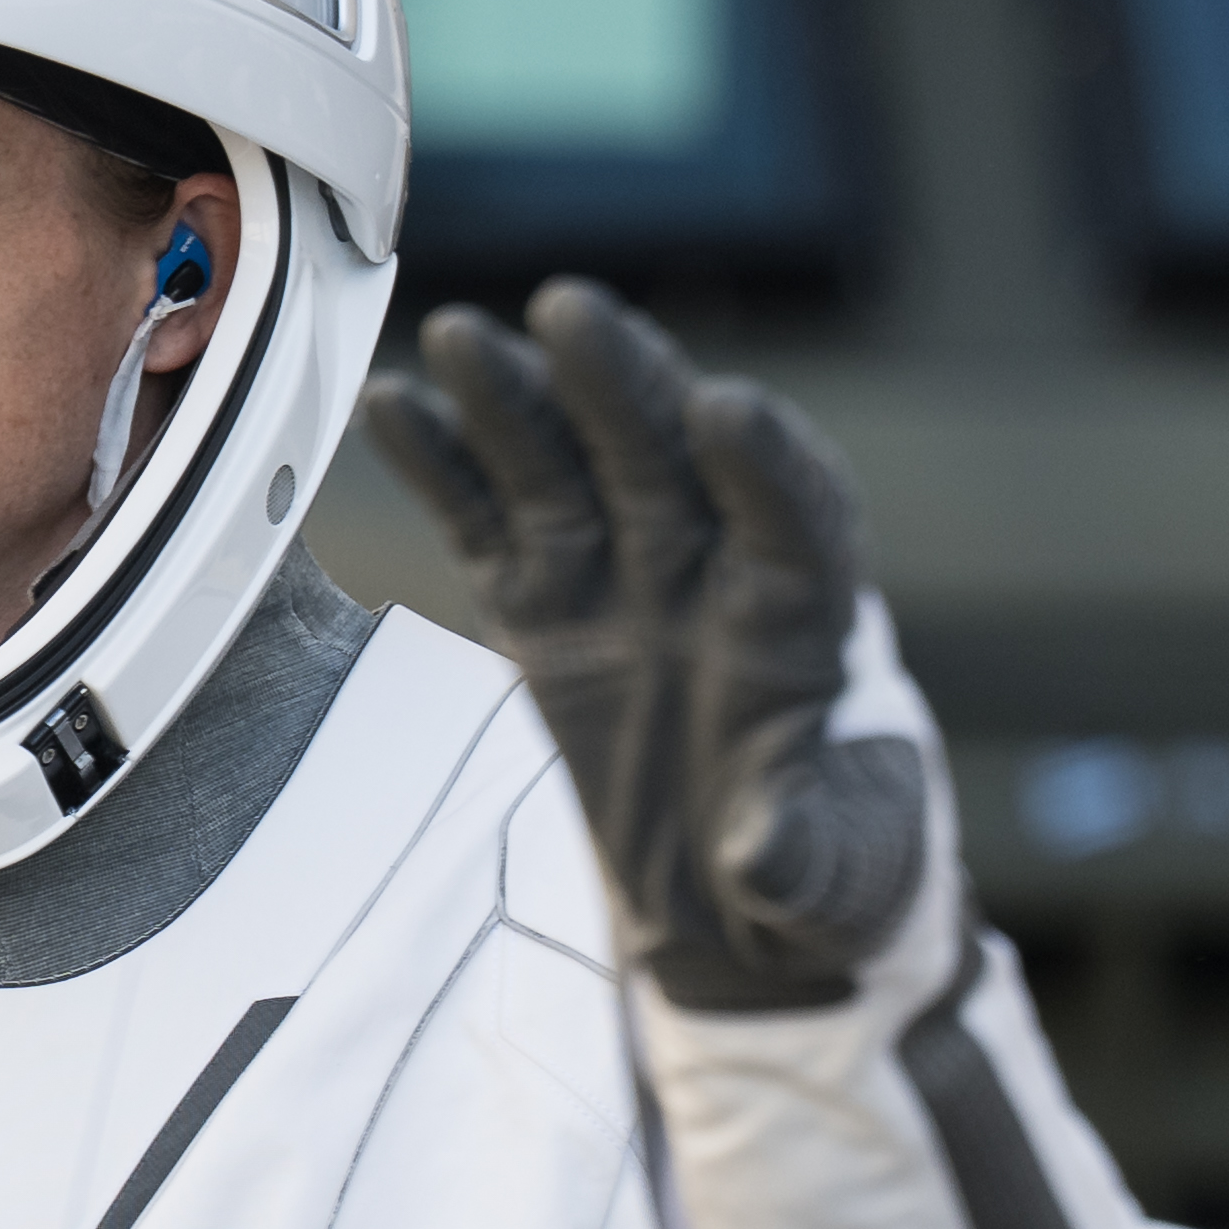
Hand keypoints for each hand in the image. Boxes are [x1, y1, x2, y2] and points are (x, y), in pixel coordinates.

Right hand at [377, 281, 934, 1015]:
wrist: (738, 912)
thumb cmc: (816, 878)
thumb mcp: (836, 881)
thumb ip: (805, 858)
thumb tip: (765, 849)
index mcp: (807, 617)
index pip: (795, 515)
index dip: (765, 464)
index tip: (725, 413)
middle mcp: (712, 569)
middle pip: (666, 453)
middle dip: (620, 385)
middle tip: (571, 316)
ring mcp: (618, 576)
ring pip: (566, 465)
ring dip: (515, 398)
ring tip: (461, 336)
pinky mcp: (542, 604)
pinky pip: (487, 519)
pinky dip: (442, 465)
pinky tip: (392, 406)